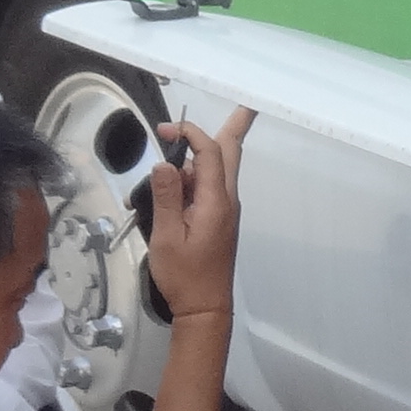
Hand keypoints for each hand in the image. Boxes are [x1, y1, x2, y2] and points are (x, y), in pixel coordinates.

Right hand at [141, 105, 252, 320]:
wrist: (205, 309)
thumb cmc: (185, 276)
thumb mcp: (166, 236)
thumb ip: (166, 197)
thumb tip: (165, 164)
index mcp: (216, 202)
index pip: (210, 153)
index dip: (191, 134)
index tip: (166, 131)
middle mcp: (227, 201)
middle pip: (231, 153)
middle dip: (235, 125)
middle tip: (245, 102)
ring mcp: (225, 210)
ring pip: (218, 169)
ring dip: (201, 154)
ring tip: (172, 145)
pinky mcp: (219, 220)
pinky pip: (209, 188)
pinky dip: (194, 178)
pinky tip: (172, 186)